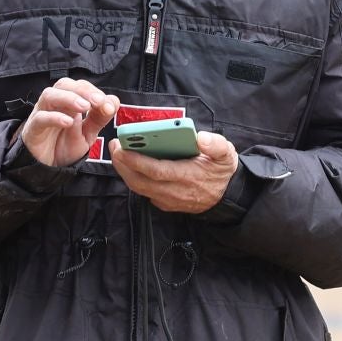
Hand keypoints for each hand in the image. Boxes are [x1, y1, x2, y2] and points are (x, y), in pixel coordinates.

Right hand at [20, 78, 119, 167]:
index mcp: (68, 101)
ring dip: (69, 98)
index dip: (94, 91)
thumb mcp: (88, 133)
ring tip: (84, 107)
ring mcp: (41, 114)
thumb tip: (113, 101)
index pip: (80, 86)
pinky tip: (68, 122)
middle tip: (98, 102)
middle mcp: (54, 104)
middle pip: (64, 84)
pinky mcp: (33, 129)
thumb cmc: (65, 145)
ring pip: (49, 95)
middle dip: (83, 90)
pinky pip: (40, 118)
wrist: (48, 168)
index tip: (108, 104)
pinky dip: (54, 117)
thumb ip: (99, 118)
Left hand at [110, 130, 239, 213]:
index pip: (156, 171)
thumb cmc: (222, 172)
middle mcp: (174, 191)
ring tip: (118, 152)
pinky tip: (129, 164)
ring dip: (124, 171)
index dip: (137, 161)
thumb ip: (216, 145)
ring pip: (139, 187)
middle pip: (140, 181)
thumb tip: (201, 137)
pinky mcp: (165, 203)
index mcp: (187, 177)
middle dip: (123, 164)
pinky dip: (133, 178)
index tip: (123, 149)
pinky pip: (144, 191)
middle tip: (114, 145)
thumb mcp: (227, 155)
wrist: (227, 197)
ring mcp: (168, 200)